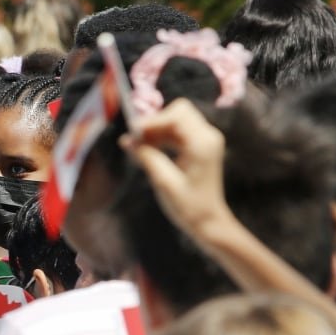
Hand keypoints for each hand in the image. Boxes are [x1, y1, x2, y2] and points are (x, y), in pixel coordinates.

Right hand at [122, 98, 228, 239]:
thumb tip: (126, 140)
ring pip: (177, 121)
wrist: (209, 222)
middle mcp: (208, 136)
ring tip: (137, 146)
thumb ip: (147, 157)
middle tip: (135, 139)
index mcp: (203, 143)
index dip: (153, 120)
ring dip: (157, 130)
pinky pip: (179, 132)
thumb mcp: (164, 182)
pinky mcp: (200, 147)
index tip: (132, 132)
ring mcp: (205, 141)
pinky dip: (163, 137)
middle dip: (155, 122)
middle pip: (178, 112)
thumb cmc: (189, 207)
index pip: (177, 115)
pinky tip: (148, 149)